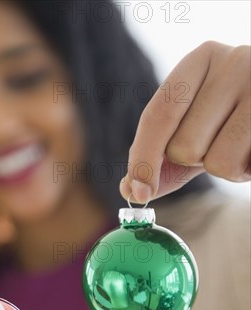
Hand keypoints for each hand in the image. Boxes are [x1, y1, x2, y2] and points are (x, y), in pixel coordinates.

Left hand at [121, 41, 249, 203]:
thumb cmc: (232, 120)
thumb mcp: (192, 130)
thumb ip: (157, 159)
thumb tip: (130, 189)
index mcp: (200, 59)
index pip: (157, 116)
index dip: (143, 160)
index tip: (139, 191)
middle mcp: (234, 62)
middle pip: (183, 147)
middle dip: (195, 160)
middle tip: (219, 140)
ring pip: (218, 162)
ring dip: (227, 168)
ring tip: (243, 144)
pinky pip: (247, 168)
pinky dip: (248, 171)